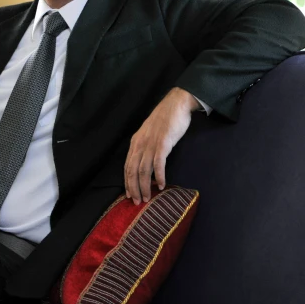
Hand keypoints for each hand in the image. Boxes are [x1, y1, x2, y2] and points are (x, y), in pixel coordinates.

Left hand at [124, 87, 199, 204]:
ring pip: (143, 170)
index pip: (127, 166)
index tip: (129, 194)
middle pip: (133, 171)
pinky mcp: (163, 144)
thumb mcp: (150, 132)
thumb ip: (146, 145)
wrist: (177, 104)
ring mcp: (151, 144)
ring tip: (148, 198)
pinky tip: (161, 185)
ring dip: (145, 186)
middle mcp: (140, 144)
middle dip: (134, 188)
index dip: (127, 182)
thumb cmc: (166, 118)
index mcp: (136, 141)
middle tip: (137, 202)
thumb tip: (146, 161)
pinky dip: (158, 176)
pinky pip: (158, 164)